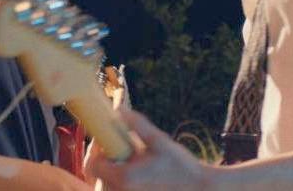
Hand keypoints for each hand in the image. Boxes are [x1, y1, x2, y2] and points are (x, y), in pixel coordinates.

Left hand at [85, 108, 209, 190]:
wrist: (200, 189)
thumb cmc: (181, 167)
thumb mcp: (159, 141)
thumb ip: (138, 125)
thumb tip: (118, 109)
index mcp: (124, 177)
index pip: (92, 165)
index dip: (95, 151)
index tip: (107, 140)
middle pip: (98, 175)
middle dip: (106, 159)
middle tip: (121, 146)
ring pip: (107, 184)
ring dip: (113, 170)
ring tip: (133, 159)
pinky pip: (119, 189)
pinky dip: (121, 180)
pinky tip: (138, 171)